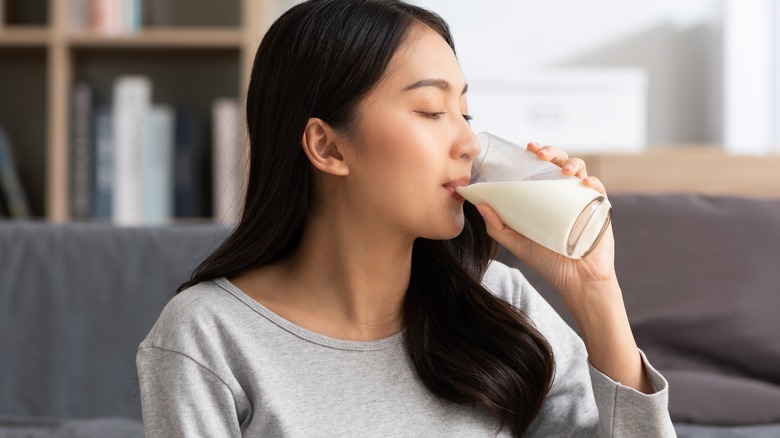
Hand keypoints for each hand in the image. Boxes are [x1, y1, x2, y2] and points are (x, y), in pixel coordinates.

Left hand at [476, 142, 615, 298]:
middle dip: (552, 152)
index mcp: (546, 196)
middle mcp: (565, 194)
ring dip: (572, 164)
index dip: (537, 154)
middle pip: (561, 163)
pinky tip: (584, 183)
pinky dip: (592, 182)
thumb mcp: (518, 243)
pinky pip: (599, 190)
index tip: (527, 148)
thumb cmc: (547, 261)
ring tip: (563, 170)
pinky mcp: (600, 210)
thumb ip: (498, 227)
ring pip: (580, 171)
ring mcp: (583, 199)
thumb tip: (480, 205)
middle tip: (539, 154)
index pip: (542, 168)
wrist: (576, 280)